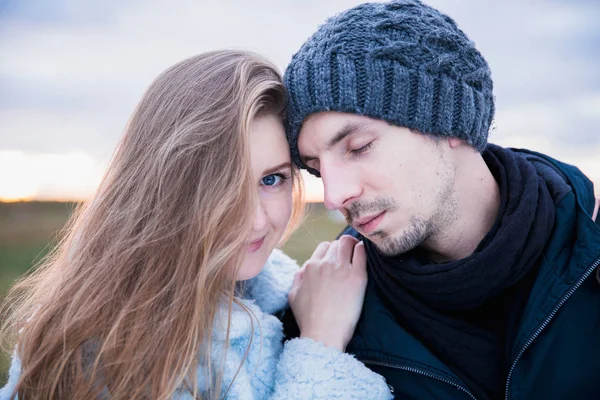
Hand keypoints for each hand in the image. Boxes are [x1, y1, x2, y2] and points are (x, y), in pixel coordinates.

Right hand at [288, 235, 366, 350]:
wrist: (323, 333)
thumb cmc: (308, 319)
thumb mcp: (293, 295)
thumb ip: (299, 277)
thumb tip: (306, 269)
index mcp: (310, 267)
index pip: (324, 247)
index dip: (331, 251)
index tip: (337, 258)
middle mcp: (325, 264)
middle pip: (337, 243)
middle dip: (343, 247)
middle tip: (349, 255)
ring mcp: (342, 269)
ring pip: (348, 243)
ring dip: (353, 245)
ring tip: (358, 252)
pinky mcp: (357, 277)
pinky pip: (362, 252)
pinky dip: (363, 250)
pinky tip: (364, 255)